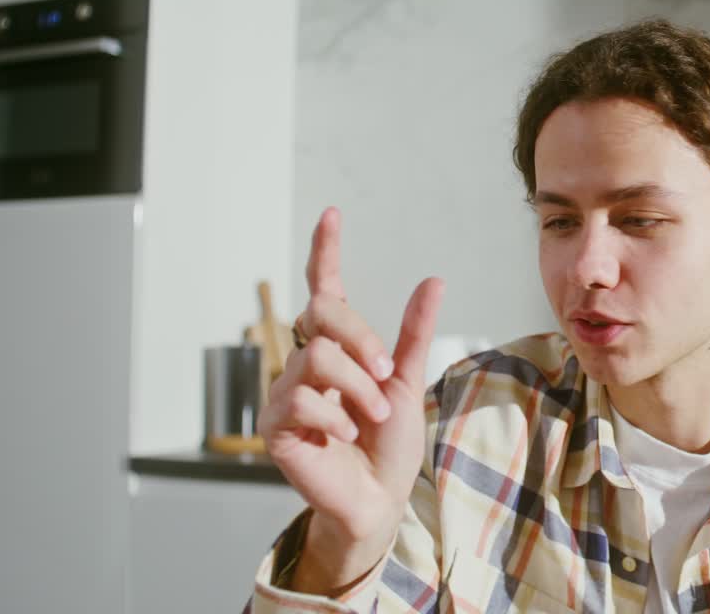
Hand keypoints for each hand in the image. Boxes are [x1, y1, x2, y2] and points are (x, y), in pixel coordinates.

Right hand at [258, 207, 444, 592]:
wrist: (380, 496)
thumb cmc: (390, 442)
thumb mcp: (410, 381)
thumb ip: (414, 334)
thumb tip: (433, 280)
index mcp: (338, 347)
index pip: (325, 289)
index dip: (326, 251)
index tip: (331, 214)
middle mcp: (306, 361)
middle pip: (321, 316)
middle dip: (361, 340)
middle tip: (387, 374)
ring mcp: (287, 392)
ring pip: (317, 358)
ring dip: (356, 387)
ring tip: (372, 414)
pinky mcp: (276, 425)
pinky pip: (301, 399)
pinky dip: (334, 415)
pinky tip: (346, 433)